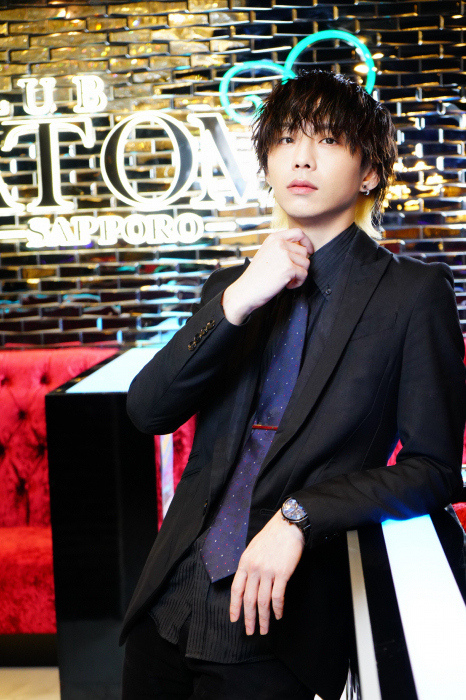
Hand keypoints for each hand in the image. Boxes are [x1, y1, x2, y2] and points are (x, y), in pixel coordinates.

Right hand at [222, 229, 312, 324]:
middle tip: (289, 273)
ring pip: (306, 263)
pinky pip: (304, 274)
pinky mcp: (288, 268)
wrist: (246, 290)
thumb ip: (282, 248)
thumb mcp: (267, 253)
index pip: (298, 232)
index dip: (306, 242)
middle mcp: (279, 244)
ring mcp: (284, 255)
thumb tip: (302, 249)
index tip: (308, 251)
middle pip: (304, 251)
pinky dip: (298, 282)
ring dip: (299, 274)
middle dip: (300, 264)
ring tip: (287, 280)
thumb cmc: (256, 276)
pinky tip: (287, 285)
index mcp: (274, 238)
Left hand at [229, 510, 304, 635]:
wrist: (288, 526)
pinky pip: (278, 596)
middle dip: (249, 618)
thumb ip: (249, 566)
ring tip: (264, 629)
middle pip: (249, 599)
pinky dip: (277, 608)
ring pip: (263, 601)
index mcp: (244, 562)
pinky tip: (278, 615)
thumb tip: (247, 584)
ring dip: (264, 618)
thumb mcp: (253, 549)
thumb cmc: (271, 536)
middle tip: (250, 631)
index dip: (234, 607)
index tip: (234, 619)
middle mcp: (254, 568)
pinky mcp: (282, 573)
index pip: (236, 589)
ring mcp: (268, 571)